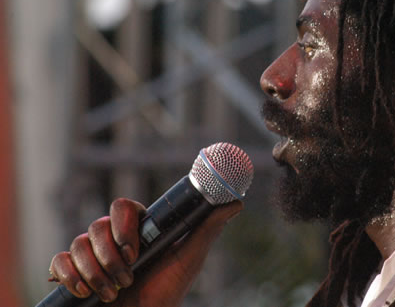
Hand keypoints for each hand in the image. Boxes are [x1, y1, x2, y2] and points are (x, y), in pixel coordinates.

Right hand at [49, 198, 242, 305]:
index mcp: (138, 228)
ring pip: (78, 244)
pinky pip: (59, 262)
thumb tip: (235, 201)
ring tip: (112, 293)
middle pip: (98, 225)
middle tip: (128, 277)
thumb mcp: (188, 259)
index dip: (124, 224)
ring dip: (96, 272)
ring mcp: (90, 255)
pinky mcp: (72, 274)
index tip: (135, 250)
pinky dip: (70, 276)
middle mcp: (112, 238)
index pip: (123, 205)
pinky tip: (86, 292)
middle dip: (111, 256)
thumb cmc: (167, 290)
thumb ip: (207, 229)